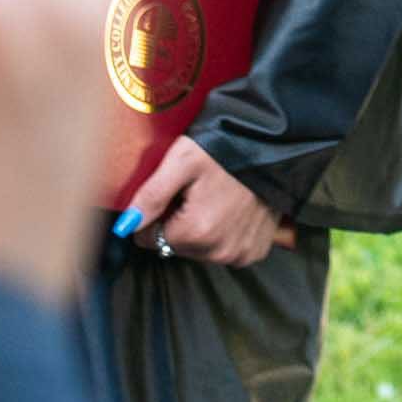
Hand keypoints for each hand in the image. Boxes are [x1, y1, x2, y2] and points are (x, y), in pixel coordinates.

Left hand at [115, 136, 294, 267]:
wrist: (277, 147)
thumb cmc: (225, 148)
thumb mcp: (181, 161)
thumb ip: (151, 196)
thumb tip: (124, 226)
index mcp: (196, 232)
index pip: (150, 240)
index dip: (156, 215)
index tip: (173, 193)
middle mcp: (219, 252)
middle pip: (176, 246)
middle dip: (179, 223)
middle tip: (195, 192)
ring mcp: (240, 254)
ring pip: (200, 250)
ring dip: (201, 230)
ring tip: (216, 198)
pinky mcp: (256, 251)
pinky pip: (226, 251)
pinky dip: (225, 234)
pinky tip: (233, 210)